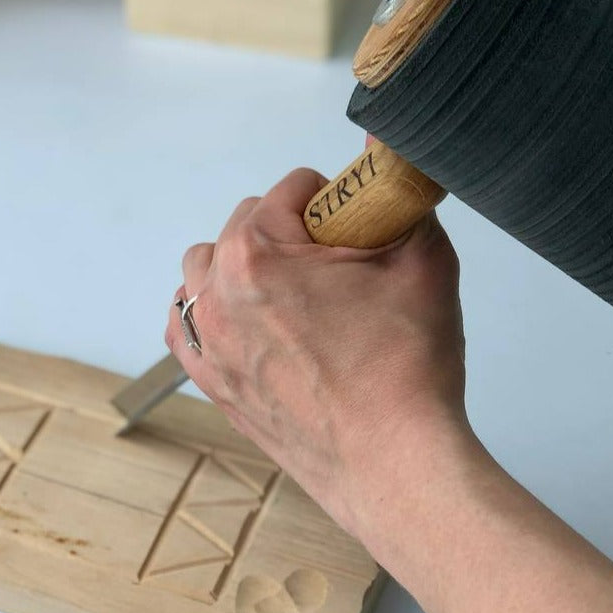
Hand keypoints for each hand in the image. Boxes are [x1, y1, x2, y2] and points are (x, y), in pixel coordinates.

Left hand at [165, 167, 466, 531]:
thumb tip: (388, 149)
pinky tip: (248, 321)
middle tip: (335, 265)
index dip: (333, 200)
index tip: (353, 228)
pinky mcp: (212, 381)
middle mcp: (217, 292)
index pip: (292, 188)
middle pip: (245, 223)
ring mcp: (209, 341)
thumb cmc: (405, 368)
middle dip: (289, 231)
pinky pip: (188, 323)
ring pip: (206, 269)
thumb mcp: (423, 258)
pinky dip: (212, 310)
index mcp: (257, 252)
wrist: (396, 463)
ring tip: (292, 290)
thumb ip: (399, 195)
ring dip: (242, 264)